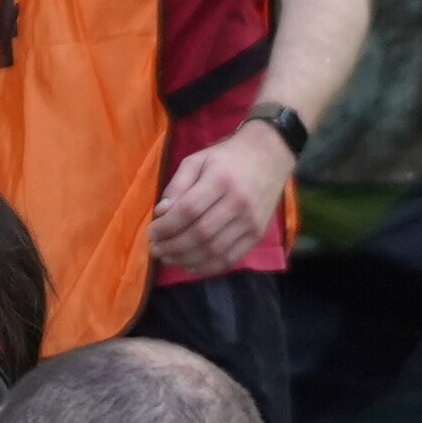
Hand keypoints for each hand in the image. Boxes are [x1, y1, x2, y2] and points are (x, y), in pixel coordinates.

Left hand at [144, 114, 291, 277]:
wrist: (270, 156)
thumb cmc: (227, 158)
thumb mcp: (197, 160)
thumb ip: (177, 185)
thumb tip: (161, 213)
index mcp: (221, 179)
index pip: (189, 210)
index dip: (166, 226)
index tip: (151, 232)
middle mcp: (239, 202)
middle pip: (201, 234)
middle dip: (173, 246)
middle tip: (156, 249)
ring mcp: (251, 221)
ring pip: (215, 250)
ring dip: (186, 259)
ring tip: (168, 258)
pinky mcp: (258, 234)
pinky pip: (231, 258)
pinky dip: (207, 267)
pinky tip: (190, 265)